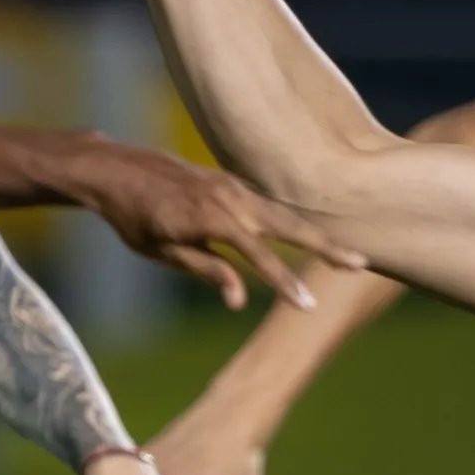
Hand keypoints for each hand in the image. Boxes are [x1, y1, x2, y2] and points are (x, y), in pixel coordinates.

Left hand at [54, 132, 342, 311]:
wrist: (115, 169)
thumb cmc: (132, 216)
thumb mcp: (161, 251)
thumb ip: (205, 271)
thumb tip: (238, 302)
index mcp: (209, 217)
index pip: (257, 256)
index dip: (283, 283)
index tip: (306, 305)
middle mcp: (228, 197)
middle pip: (287, 226)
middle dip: (324, 246)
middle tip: (359, 264)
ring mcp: (231, 186)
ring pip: (283, 214)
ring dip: (315, 234)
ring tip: (345, 254)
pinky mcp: (229, 182)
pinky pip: (267, 206)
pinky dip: (292, 222)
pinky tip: (309, 237)